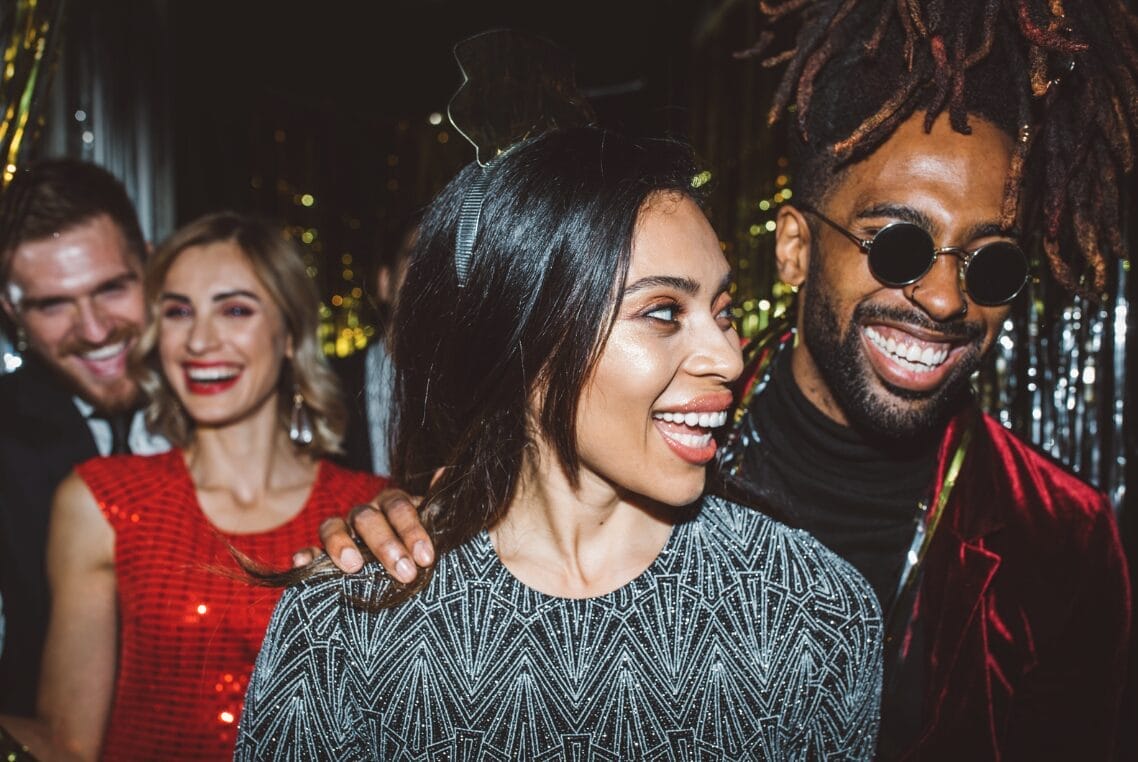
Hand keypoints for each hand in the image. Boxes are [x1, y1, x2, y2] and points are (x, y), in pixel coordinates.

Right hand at [295, 488, 433, 581]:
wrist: (404, 569)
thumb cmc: (422, 548)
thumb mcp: (436, 527)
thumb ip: (439, 506)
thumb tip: (445, 470)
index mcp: (393, 505)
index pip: (399, 507)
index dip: (411, 530)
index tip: (425, 557)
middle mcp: (366, 514)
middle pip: (368, 518)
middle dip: (386, 545)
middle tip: (404, 572)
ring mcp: (342, 532)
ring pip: (333, 527)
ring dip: (341, 544)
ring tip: (353, 567)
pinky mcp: (323, 555)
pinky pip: (310, 551)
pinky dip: (306, 555)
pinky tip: (302, 562)